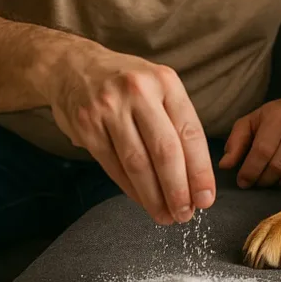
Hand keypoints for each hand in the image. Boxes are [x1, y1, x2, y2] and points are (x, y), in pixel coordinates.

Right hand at [39, 40, 215, 224]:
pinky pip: (113, 166)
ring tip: (166, 216)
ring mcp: (109, 108)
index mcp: (165, 82)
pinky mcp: (87, 126)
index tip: (207, 197)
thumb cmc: (128, 83)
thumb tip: (197, 173)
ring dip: (154, 196)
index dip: (200, 170)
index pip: (190, 131)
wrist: (74, 65)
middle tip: (186, 214)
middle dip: (179, 189)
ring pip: (137, 163)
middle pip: (165, 151)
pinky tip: (143, 201)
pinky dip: (131, 189)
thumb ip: (176, 119)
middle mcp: (139, 92)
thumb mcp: (158, 85)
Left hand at [218, 95, 280, 188]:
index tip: (242, 180)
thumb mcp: (251, 121)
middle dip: (261, 179)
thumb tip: (225, 165)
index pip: (262, 150)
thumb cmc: (274, 116)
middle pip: (277, 166)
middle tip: (253, 181)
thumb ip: (236, 141)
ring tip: (266, 178)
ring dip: (275, 183)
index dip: (249, 170)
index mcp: (278, 116)